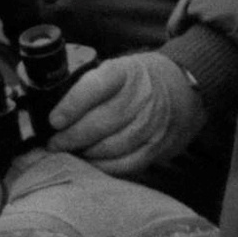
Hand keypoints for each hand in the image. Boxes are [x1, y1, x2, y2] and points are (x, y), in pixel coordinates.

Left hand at [48, 50, 205, 176]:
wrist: (183, 88)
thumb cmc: (138, 80)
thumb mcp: (118, 69)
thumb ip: (90, 86)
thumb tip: (54, 111)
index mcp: (126, 73)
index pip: (96, 86)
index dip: (72, 105)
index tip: (54, 120)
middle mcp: (141, 97)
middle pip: (101, 122)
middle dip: (72, 137)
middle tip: (54, 144)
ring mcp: (152, 123)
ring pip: (112, 147)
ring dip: (85, 154)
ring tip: (68, 154)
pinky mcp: (157, 146)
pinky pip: (127, 163)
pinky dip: (104, 167)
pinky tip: (91, 164)